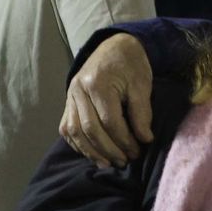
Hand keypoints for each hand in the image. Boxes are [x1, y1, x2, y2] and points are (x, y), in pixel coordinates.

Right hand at [60, 33, 154, 167]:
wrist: (115, 46)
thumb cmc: (131, 66)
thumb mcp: (142, 85)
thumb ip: (141, 112)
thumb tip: (144, 139)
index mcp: (98, 84)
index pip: (110, 121)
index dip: (124, 140)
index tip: (138, 150)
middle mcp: (78, 90)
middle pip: (90, 129)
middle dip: (109, 149)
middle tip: (125, 161)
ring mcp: (70, 96)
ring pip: (74, 131)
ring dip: (91, 151)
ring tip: (109, 163)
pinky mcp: (67, 102)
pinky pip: (67, 127)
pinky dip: (78, 144)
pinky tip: (92, 154)